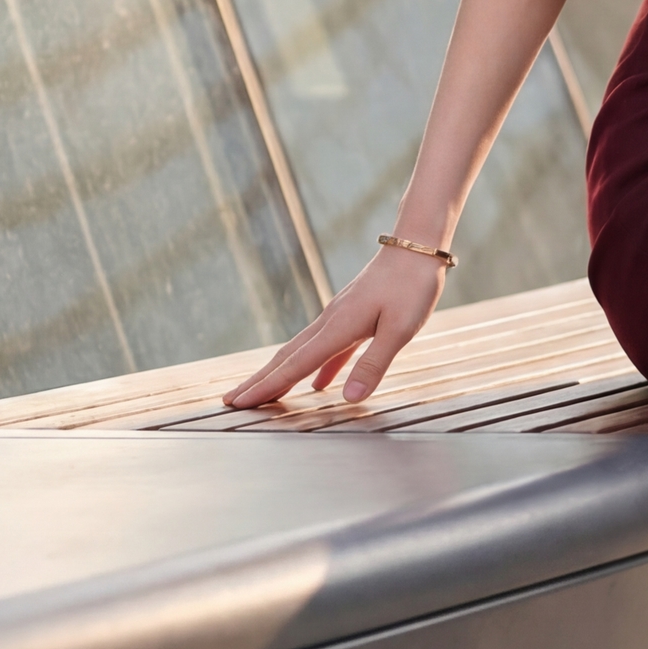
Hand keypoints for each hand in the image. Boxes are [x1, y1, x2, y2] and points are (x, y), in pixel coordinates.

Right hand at [225, 244, 448, 407]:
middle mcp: (331, 321)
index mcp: (338, 327)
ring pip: (302, 351)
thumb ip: (373, 364)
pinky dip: (316, 367)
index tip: (239, 403)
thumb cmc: (412, 285)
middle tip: (231, 401)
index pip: (295, 364)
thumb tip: (348, 399)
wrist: (417, 245)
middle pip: (287, 357)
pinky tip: (318, 384)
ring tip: (262, 392)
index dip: (267, 386)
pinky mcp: (353, 314)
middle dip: (260, 380)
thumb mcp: (400, 329)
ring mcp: (339, 316)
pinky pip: (327, 347)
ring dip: (281, 373)